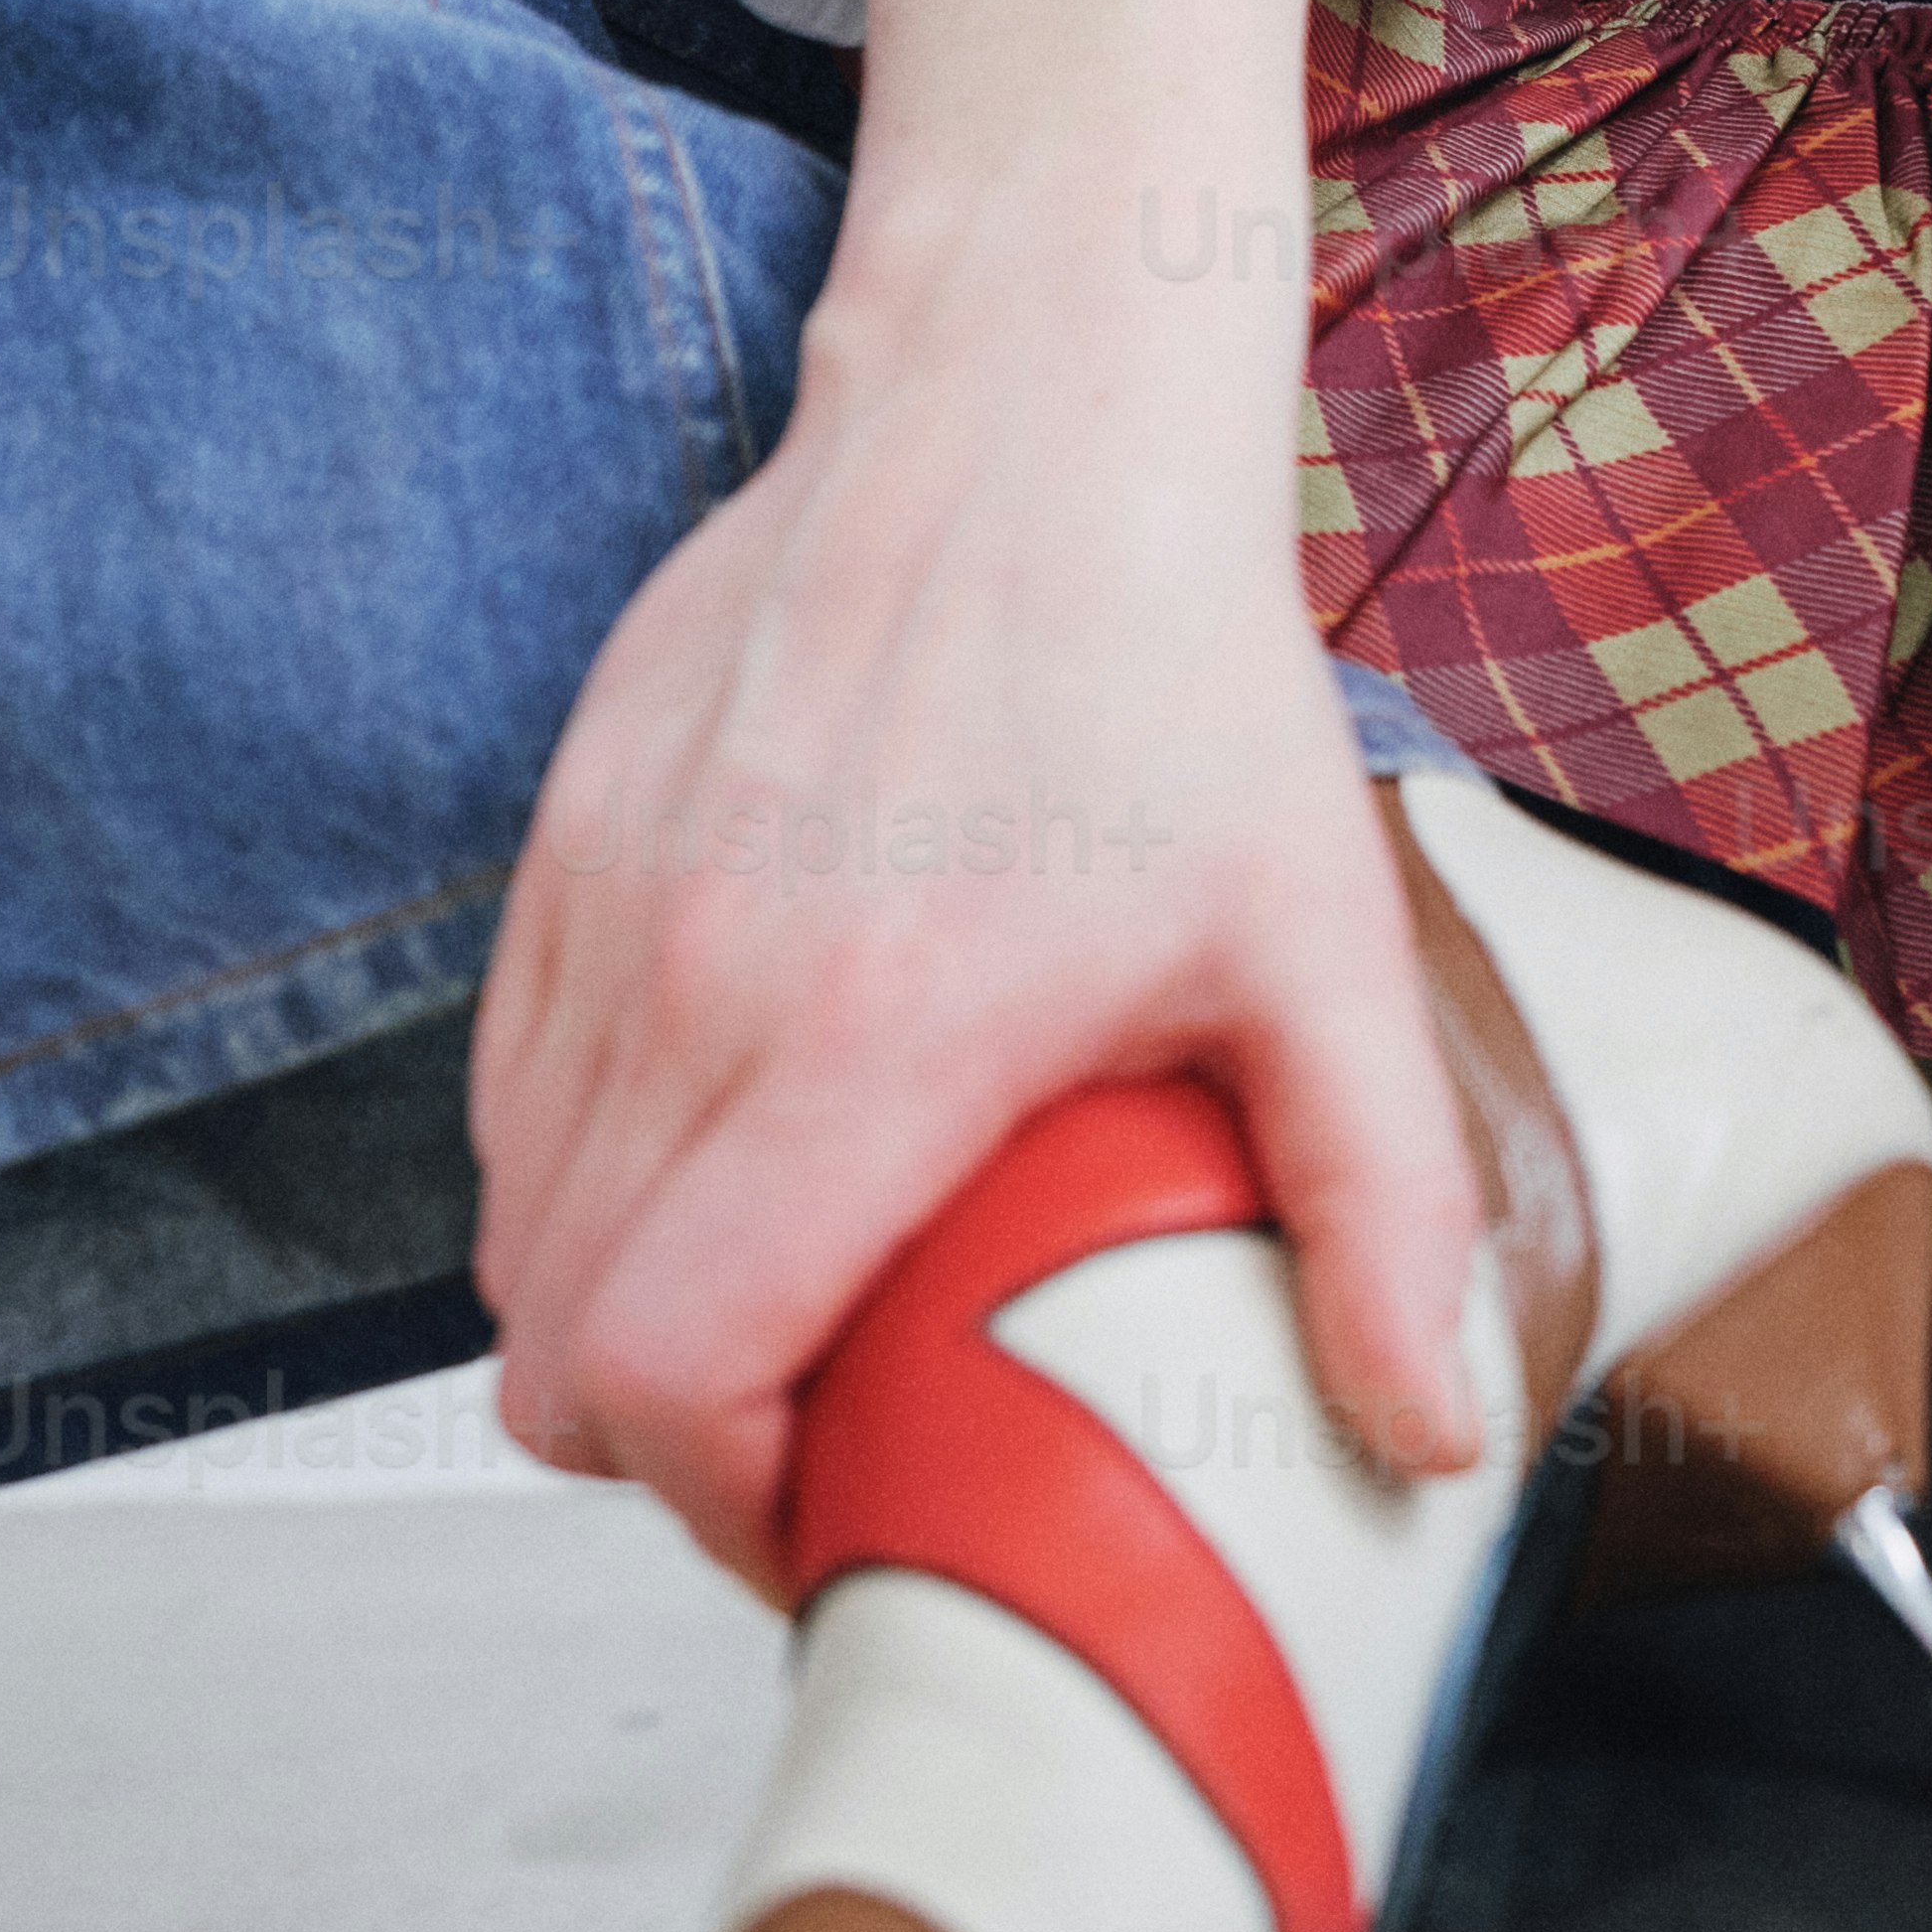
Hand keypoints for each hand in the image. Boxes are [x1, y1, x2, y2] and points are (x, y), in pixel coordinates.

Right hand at [464, 307, 1482, 1602]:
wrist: (1029, 408)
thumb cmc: (1169, 663)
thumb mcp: (1322, 941)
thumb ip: (1377, 1201)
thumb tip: (1426, 1433)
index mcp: (870, 1035)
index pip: (669, 1374)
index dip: (730, 1507)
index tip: (842, 1523)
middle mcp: (697, 981)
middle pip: (556, 1348)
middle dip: (671, 1448)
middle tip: (816, 1443)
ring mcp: (608, 905)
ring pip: (512, 1232)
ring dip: (617, 1315)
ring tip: (773, 1313)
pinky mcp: (561, 838)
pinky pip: (506, 1096)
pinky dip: (578, 1176)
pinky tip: (719, 1156)